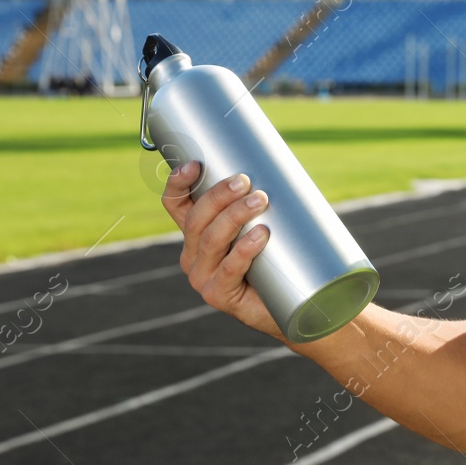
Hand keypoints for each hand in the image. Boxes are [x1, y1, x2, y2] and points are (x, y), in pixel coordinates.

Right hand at [161, 160, 281, 338]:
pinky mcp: (216, 295)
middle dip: (219, 195)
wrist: (289, 304)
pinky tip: (261, 235)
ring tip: (260, 200)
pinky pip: (228, 268)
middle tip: (245, 180)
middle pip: (195, 218)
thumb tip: (276, 159)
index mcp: (195, 232)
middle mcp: (192, 253)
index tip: (196, 164)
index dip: (178, 183)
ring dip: (234, 216)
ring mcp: (201, 276)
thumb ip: (258, 197)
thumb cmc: (276, 257)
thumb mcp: (261, 221)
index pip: (175, 204)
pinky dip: (244, 249)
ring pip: (211, 240)